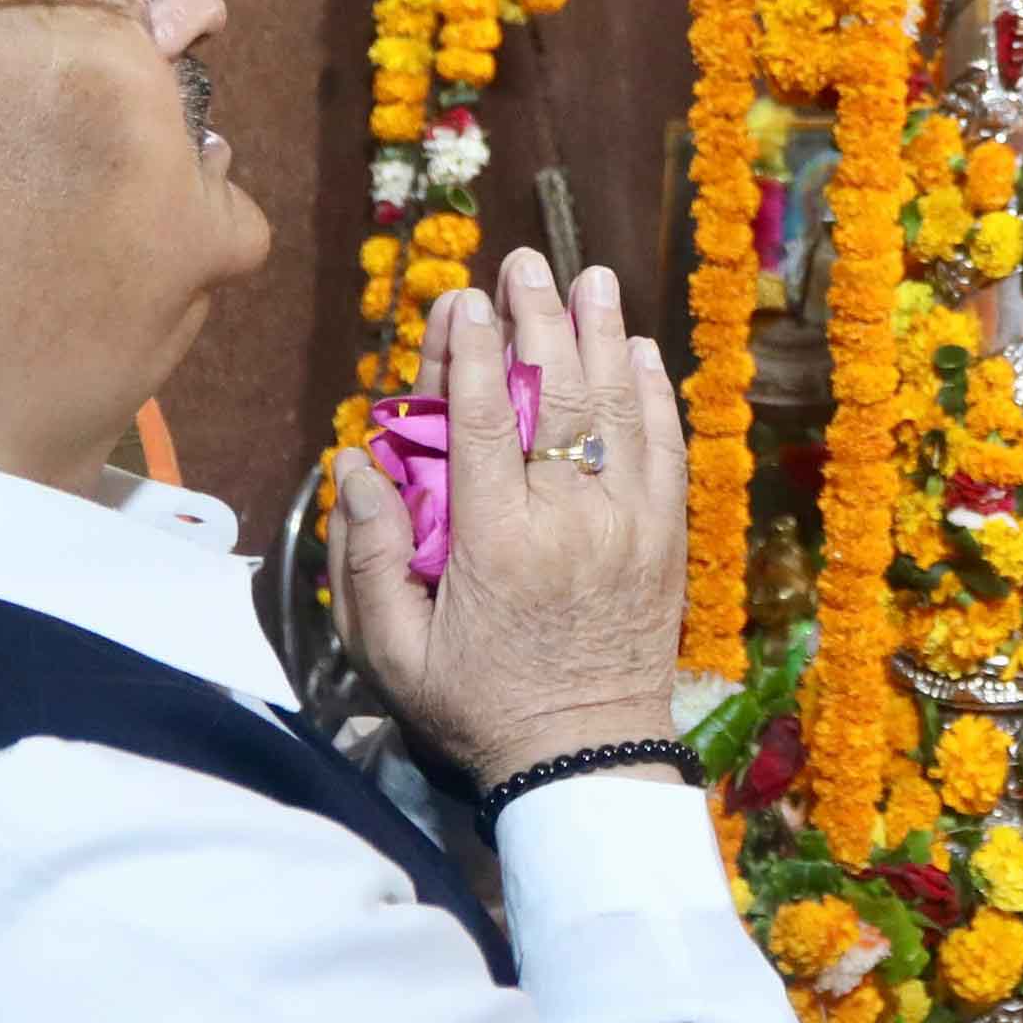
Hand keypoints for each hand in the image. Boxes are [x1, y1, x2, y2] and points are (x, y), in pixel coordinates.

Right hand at [331, 254, 686, 788]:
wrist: (585, 760)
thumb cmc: (478, 708)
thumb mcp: (393, 653)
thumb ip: (368, 556)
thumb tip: (357, 465)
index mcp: (496, 545)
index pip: (486, 423)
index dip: (475, 354)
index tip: (465, 300)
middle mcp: (569, 523)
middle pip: (556, 398)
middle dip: (539, 321)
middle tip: (525, 262)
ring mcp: (628, 527)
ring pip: (616, 411)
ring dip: (603, 337)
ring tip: (591, 277)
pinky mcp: (666, 540)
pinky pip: (664, 451)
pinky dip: (654, 396)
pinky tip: (640, 351)